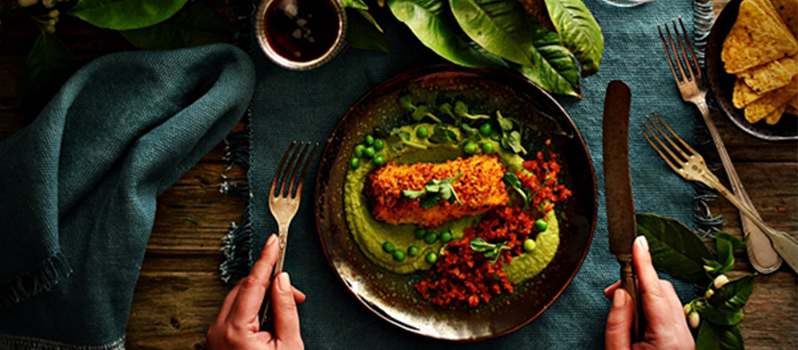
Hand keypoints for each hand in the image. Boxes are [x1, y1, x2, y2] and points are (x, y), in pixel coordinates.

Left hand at [207, 234, 306, 349]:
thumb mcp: (288, 344)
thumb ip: (285, 309)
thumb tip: (282, 280)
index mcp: (236, 329)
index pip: (253, 283)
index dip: (266, 259)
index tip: (273, 241)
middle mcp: (219, 329)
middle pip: (244, 288)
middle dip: (270, 284)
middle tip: (294, 294)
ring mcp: (215, 335)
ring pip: (238, 298)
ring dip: (261, 297)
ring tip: (283, 313)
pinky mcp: (217, 339)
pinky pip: (233, 312)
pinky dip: (251, 309)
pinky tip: (268, 321)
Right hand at [604, 235, 693, 349]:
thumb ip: (617, 323)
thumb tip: (620, 293)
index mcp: (668, 339)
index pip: (655, 291)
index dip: (645, 264)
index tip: (638, 243)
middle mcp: (683, 336)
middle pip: (663, 290)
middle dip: (637, 282)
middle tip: (613, 293)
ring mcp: (686, 337)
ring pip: (667, 298)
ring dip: (643, 295)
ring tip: (623, 310)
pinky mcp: (683, 339)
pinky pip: (669, 311)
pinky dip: (650, 306)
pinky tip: (636, 318)